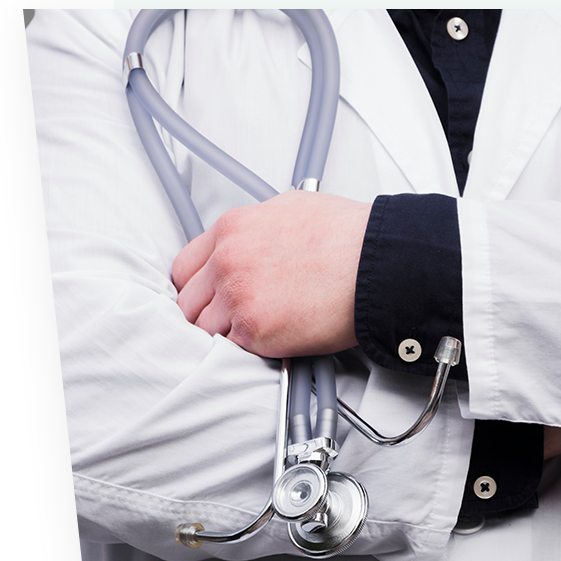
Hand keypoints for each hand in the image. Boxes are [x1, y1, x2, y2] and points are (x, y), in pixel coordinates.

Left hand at [172, 190, 371, 358]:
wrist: (376, 262)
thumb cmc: (349, 236)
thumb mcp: (291, 210)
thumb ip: (258, 230)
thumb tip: (254, 241)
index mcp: (232, 229)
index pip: (184, 268)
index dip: (196, 288)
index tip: (206, 298)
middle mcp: (227, 261)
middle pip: (188, 302)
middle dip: (206, 314)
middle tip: (229, 320)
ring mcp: (238, 297)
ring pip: (204, 330)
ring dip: (225, 335)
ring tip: (254, 332)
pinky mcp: (255, 330)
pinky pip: (231, 350)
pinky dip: (246, 351)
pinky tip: (267, 341)